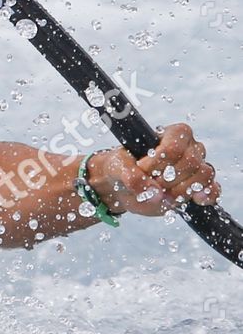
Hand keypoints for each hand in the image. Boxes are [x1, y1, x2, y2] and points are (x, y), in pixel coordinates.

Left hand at [87, 124, 221, 217]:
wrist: (125, 186)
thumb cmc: (123, 169)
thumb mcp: (119, 169)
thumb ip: (132, 178)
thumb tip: (155, 193)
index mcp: (172, 133)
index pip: (174, 147)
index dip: (158, 163)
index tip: (141, 168)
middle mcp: (190, 147)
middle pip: (191, 162)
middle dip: (168, 179)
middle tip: (150, 183)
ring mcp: (197, 167)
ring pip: (204, 176)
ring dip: (181, 190)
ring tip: (163, 193)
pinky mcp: (200, 187)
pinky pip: (213, 190)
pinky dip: (206, 196)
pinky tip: (194, 200)